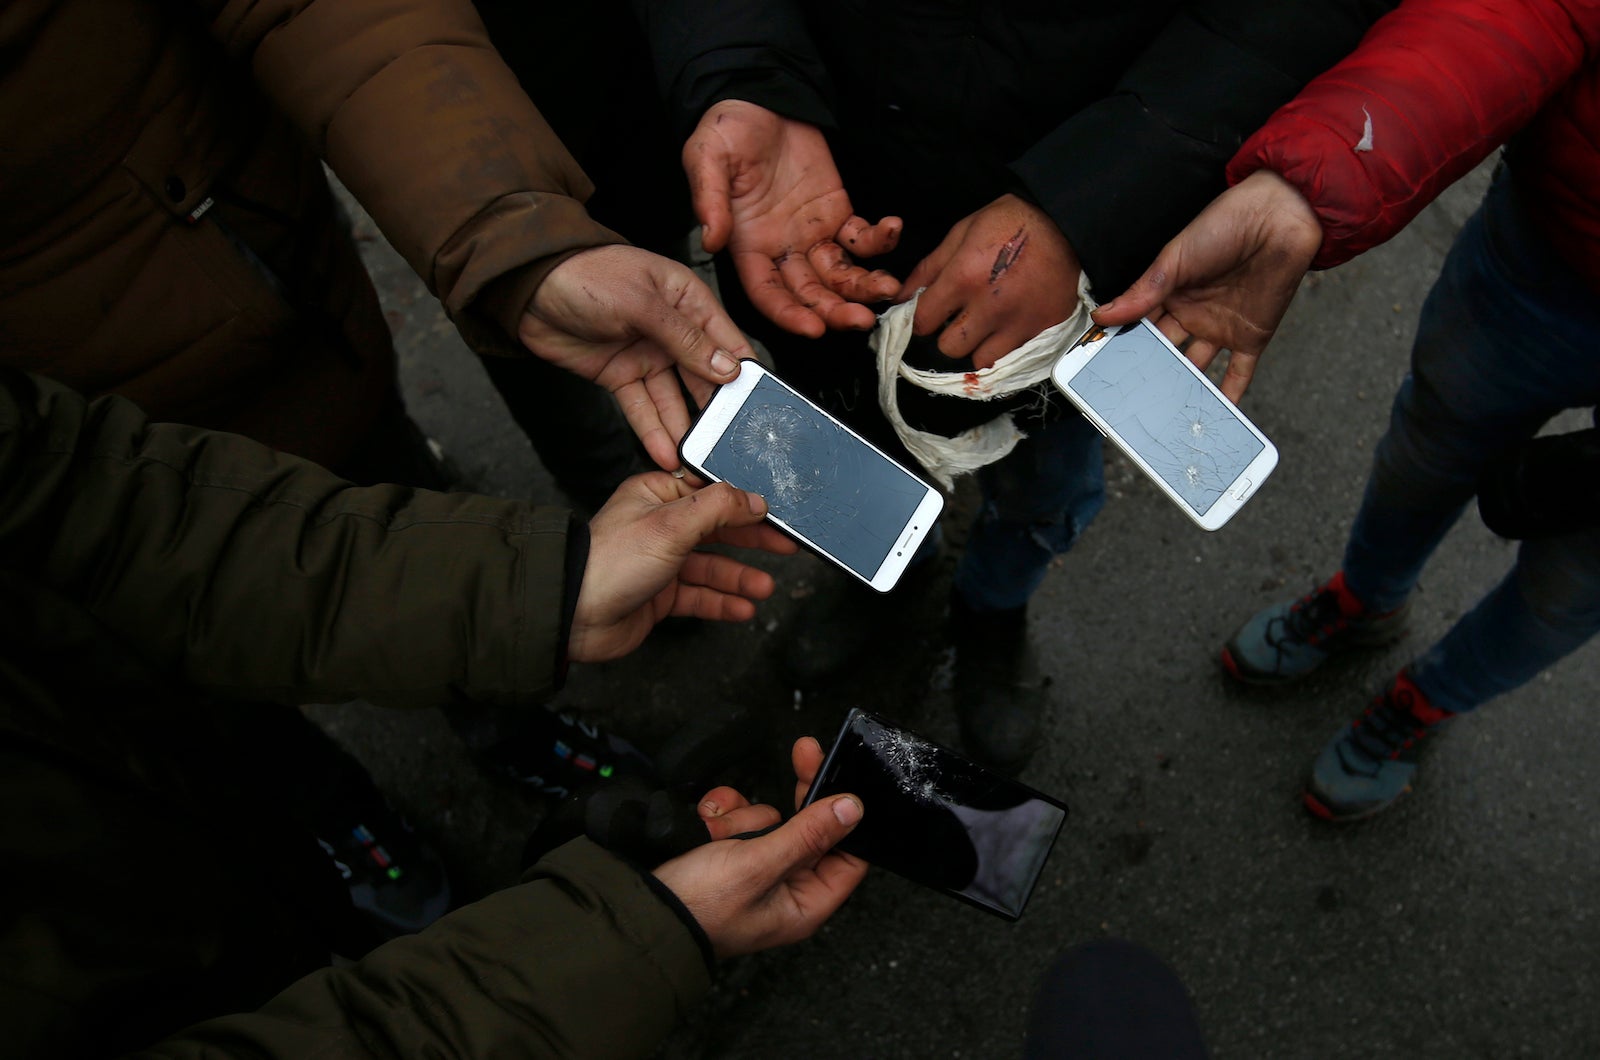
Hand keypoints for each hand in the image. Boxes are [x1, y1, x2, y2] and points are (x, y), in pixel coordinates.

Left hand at [516, 245, 753, 469]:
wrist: (528, 288)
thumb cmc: (586, 275)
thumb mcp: (642, 302)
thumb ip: (685, 338)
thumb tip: (726, 368)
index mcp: (687, 300)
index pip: (727, 341)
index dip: (743, 373)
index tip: (759, 405)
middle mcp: (673, 330)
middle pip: (704, 376)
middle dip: (716, 409)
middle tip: (730, 441)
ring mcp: (646, 354)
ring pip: (673, 398)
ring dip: (684, 427)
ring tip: (697, 457)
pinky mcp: (621, 376)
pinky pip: (643, 407)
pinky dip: (653, 430)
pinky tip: (665, 451)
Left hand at [568, 473, 797, 662]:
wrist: (572, 615)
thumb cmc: (608, 562)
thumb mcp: (670, 524)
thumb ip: (718, 507)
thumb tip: (753, 498)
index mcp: (656, 495)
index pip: (711, 492)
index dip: (744, 502)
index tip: (775, 511)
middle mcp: (659, 526)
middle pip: (717, 529)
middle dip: (751, 541)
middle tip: (785, 546)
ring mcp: (660, 562)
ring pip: (711, 567)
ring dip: (740, 578)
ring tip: (765, 588)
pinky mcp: (659, 595)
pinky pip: (700, 596)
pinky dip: (722, 602)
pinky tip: (743, 608)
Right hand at [654, 737, 867, 957]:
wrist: (641, 908)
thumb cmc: (698, 908)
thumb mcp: (758, 866)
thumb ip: (807, 835)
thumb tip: (853, 809)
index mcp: (804, 903)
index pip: (848, 857)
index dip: (848, 819)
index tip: (841, 780)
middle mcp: (784, 886)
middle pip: (809, 827)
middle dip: (795, 799)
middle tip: (804, 752)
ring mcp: (755, 867)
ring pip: (769, 817)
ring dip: (744, 816)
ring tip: (720, 837)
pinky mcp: (728, 851)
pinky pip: (738, 816)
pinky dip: (722, 814)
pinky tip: (706, 826)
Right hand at [685, 100, 902, 336]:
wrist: (759, 98)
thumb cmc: (727, 130)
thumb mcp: (707, 158)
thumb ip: (709, 199)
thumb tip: (711, 239)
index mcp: (748, 245)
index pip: (768, 293)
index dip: (789, 314)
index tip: (813, 328)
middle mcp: (781, 249)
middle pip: (810, 293)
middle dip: (835, 311)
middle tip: (861, 319)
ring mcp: (811, 234)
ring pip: (840, 274)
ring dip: (863, 286)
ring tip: (886, 288)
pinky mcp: (837, 213)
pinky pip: (861, 237)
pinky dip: (879, 241)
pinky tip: (891, 230)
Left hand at [898, 194, 1081, 369]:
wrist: (1066, 222)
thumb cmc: (1009, 221)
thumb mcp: (962, 232)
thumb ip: (929, 268)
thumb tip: (900, 297)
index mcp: (964, 277)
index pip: (924, 321)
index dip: (923, 318)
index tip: (931, 313)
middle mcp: (989, 306)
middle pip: (949, 348)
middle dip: (947, 336)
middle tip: (958, 320)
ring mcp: (1018, 322)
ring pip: (980, 359)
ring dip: (976, 346)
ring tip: (983, 326)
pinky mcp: (1042, 329)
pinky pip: (1011, 354)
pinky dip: (1004, 345)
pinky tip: (1006, 325)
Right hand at [1091, 169, 1323, 401]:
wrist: (1279, 217)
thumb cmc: (1224, 224)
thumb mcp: (1174, 260)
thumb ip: (1141, 294)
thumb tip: (1101, 316)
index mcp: (1169, 294)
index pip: (1139, 327)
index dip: (1121, 347)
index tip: (1101, 371)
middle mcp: (1191, 314)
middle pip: (1164, 352)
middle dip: (1148, 374)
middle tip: (1128, 402)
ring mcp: (1220, 328)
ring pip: (1196, 368)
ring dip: (1183, 389)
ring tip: (1162, 418)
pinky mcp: (1251, 337)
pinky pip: (1238, 373)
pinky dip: (1229, 396)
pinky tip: (1215, 417)